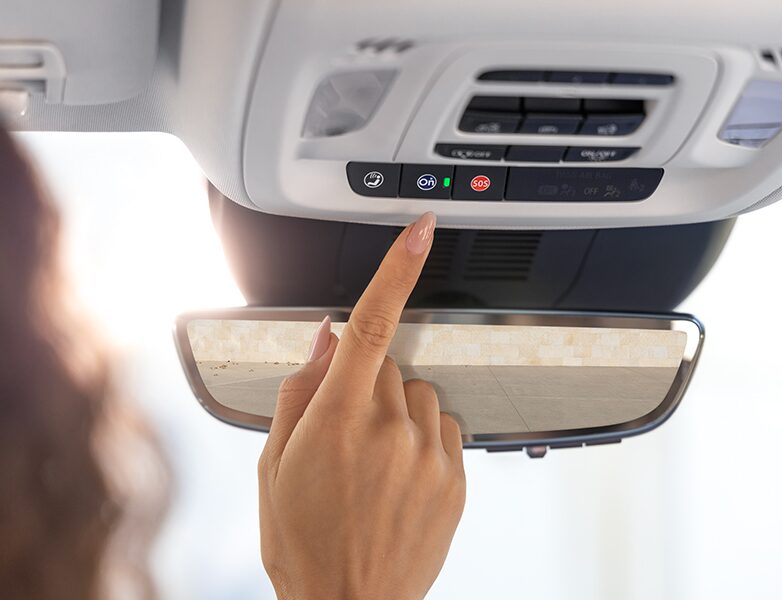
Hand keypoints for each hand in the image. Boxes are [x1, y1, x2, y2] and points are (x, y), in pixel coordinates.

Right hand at [258, 212, 465, 599]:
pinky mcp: (455, 478)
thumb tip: (322, 340)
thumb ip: (299, 391)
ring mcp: (428, 453)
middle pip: (389, 363)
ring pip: (419, 394)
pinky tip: (399, 474)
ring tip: (373, 460)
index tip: (421, 231)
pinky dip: (422, 437)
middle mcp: (390, 428)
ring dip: (397, 410)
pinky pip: (444, 427)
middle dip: (366, 380)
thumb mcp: (274, 465)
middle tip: (345, 428)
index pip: (372, 324)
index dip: (398, 269)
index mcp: (338, 418)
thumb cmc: (302, 541)